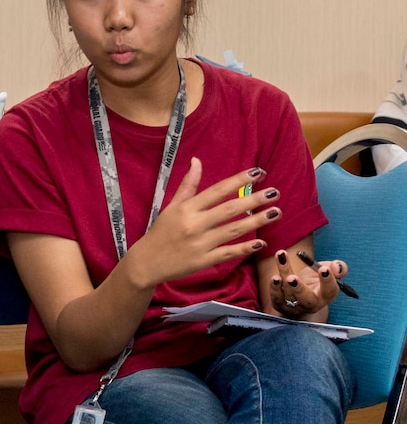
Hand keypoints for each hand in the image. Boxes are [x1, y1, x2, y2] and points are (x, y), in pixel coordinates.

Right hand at [127, 158, 280, 287]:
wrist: (147, 262)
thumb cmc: (161, 232)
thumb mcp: (171, 207)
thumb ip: (187, 185)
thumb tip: (197, 161)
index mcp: (186, 209)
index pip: (217, 191)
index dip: (238, 180)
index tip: (257, 172)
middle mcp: (194, 224)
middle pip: (229, 209)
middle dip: (254, 200)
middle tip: (275, 192)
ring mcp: (200, 244)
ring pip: (233, 230)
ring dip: (256, 221)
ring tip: (275, 212)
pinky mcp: (204, 261)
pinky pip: (229, 253)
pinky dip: (245, 248)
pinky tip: (261, 242)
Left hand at [269, 250, 347, 315]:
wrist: (298, 294)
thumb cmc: (315, 281)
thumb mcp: (327, 271)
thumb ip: (337, 268)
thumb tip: (337, 267)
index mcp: (326, 295)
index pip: (329, 290)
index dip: (327, 280)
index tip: (323, 269)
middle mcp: (311, 304)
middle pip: (307, 300)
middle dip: (299, 288)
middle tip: (292, 278)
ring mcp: (294, 306)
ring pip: (289, 294)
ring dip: (283, 278)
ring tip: (280, 264)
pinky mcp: (280, 305)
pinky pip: (276, 298)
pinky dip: (274, 287)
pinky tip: (274, 277)